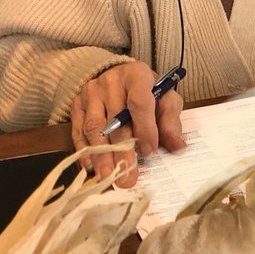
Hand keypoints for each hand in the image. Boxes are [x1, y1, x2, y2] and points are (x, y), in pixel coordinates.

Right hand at [70, 61, 184, 185]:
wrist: (120, 77)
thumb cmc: (148, 92)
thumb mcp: (165, 99)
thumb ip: (170, 122)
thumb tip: (178, 147)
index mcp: (137, 75)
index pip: (139, 102)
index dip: (144, 128)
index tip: (149, 152)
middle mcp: (111, 81)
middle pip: (115, 119)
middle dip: (121, 151)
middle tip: (127, 178)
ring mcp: (91, 93)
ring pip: (94, 127)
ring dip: (101, 155)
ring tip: (108, 177)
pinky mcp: (77, 105)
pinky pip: (79, 130)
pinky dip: (84, 150)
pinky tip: (91, 167)